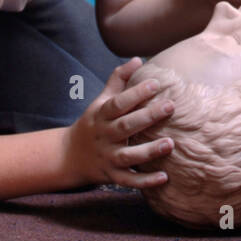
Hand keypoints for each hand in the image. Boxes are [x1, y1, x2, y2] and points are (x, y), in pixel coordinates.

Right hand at [65, 57, 174, 188]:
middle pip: (125, 126)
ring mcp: (107, 157)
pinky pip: (129, 180)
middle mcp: (104, 136)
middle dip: (148, 117)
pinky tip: (164, 177)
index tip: (156, 84)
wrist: (69, 157)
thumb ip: (118, 80)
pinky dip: (145, 181)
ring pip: (128, 156)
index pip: (119, 103)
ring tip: (170, 143)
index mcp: (102, 116)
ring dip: (149, 151)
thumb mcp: (101, 101)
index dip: (136, 93)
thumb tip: (138, 59)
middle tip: (170, 106)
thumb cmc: (94, 123)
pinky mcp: (112, 176)